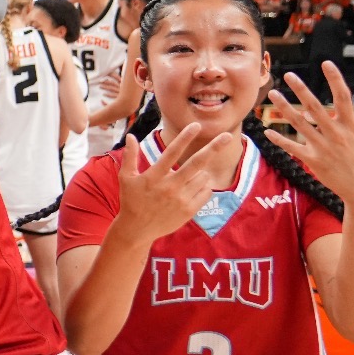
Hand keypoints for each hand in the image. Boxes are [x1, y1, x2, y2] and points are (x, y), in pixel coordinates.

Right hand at [110, 125, 237, 243]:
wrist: (137, 229)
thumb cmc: (131, 200)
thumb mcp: (126, 178)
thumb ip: (130, 156)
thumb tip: (130, 135)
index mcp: (154, 176)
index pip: (171, 153)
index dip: (184, 138)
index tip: (196, 125)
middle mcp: (169, 187)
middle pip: (196, 163)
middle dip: (213, 148)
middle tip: (227, 135)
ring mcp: (181, 199)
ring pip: (202, 177)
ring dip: (199, 174)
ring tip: (185, 180)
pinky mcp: (189, 210)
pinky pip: (206, 191)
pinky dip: (203, 187)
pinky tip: (190, 190)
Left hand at [265, 65, 353, 209]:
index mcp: (352, 126)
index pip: (343, 97)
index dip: (335, 79)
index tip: (326, 63)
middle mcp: (336, 134)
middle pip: (315, 108)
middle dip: (301, 90)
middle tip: (289, 75)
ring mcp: (323, 148)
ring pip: (299, 124)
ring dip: (285, 109)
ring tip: (273, 94)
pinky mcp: (313, 161)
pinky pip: (292, 148)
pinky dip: (279, 140)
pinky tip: (267, 131)